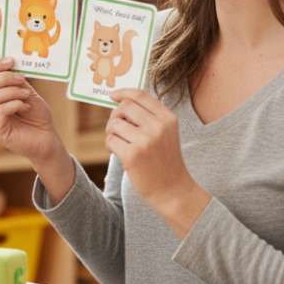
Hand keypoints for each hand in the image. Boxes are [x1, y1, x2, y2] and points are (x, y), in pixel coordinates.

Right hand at [0, 58, 64, 165]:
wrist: (47, 140)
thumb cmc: (36, 116)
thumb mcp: (26, 92)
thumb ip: (16, 81)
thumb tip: (10, 64)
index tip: (11, 60)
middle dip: (3, 78)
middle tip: (22, 78)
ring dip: (11, 91)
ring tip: (26, 94)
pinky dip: (15, 104)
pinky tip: (27, 107)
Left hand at [106, 87, 209, 234]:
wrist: (173, 190)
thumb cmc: (164, 160)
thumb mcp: (165, 133)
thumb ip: (148, 117)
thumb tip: (120, 102)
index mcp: (167, 118)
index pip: (140, 95)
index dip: (123, 92)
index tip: (113, 95)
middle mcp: (158, 127)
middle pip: (124, 107)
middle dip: (115, 115)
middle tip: (117, 128)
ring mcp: (145, 141)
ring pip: (114, 124)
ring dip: (112, 133)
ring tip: (121, 143)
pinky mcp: (132, 155)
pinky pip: (110, 140)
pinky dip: (110, 145)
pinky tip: (120, 153)